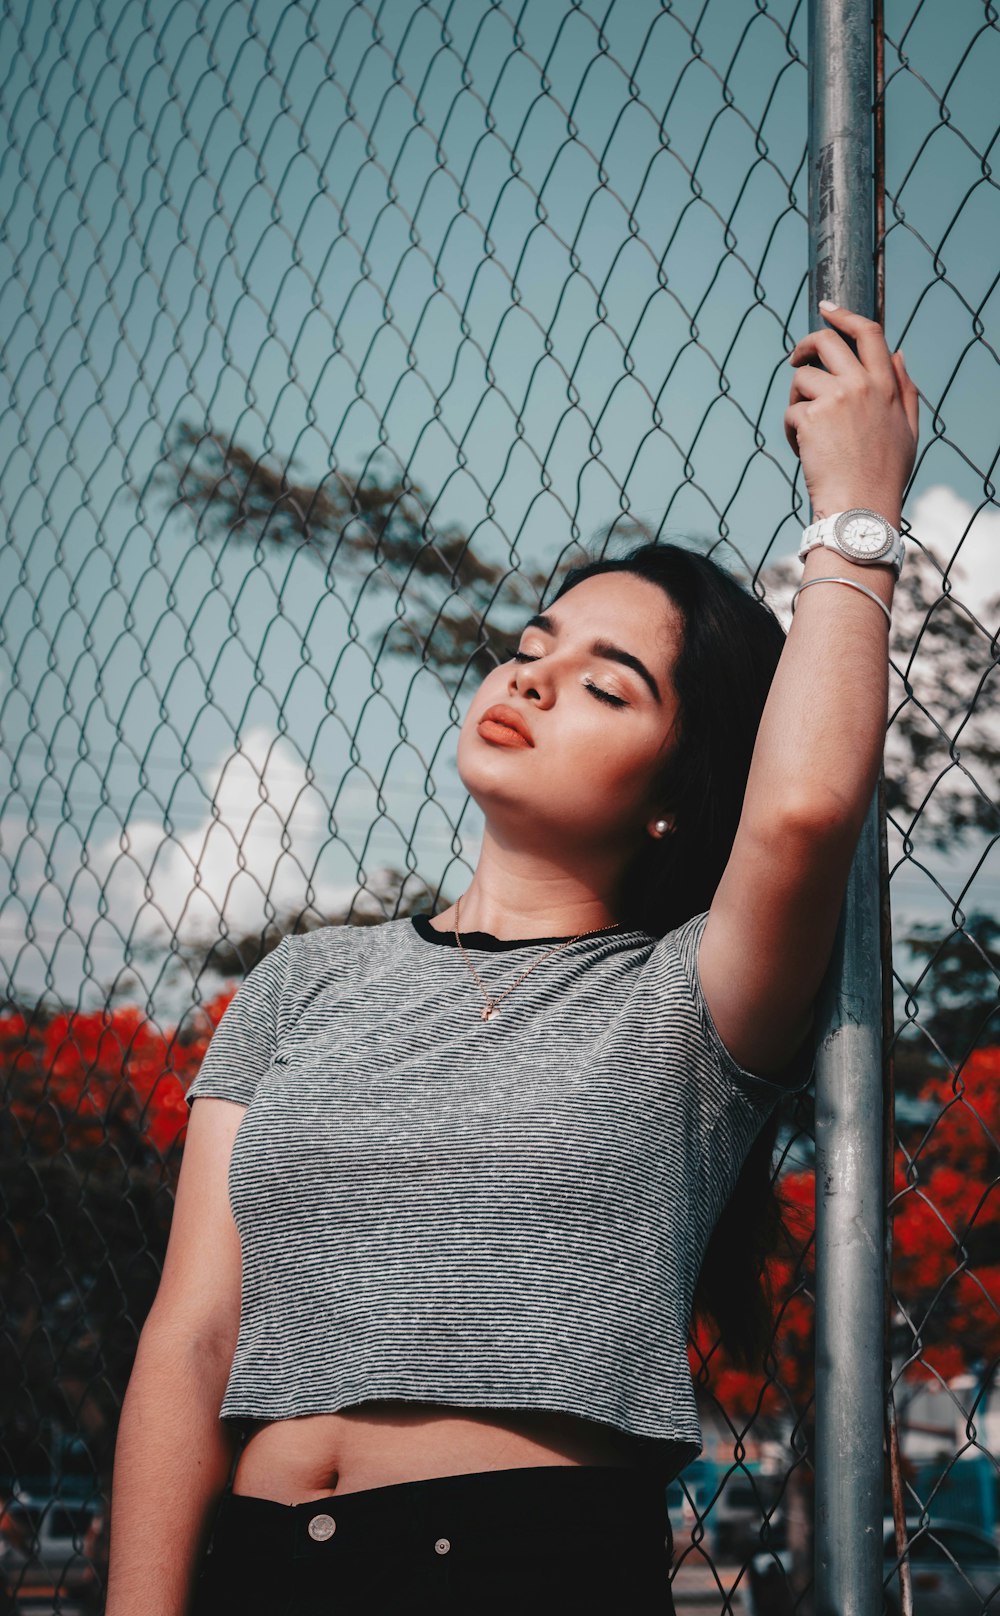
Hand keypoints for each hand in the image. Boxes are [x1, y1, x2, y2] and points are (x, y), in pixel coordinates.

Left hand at [784, 303, 918, 525]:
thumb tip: (898, 352)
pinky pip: (790, 411)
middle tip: (795, 359)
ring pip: (802, 379)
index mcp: (888, 385)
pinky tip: (803, 452)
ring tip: (806, 432)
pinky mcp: (811, 417)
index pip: (869, 333)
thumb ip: (905, 388)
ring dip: (797, 402)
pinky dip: (790, 430)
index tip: (827, 308)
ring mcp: (836, 399)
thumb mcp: (908, 429)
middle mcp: (863, 385)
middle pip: (827, 342)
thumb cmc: (883, 474)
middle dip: (805, 346)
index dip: (844, 315)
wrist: (860, 507)